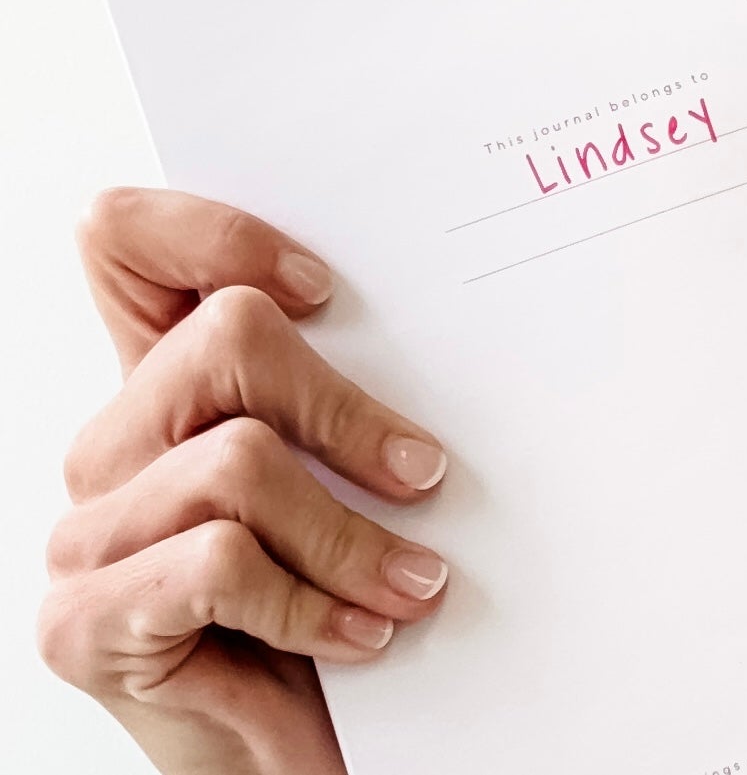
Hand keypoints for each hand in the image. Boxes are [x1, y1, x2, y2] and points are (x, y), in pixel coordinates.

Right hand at [37, 187, 451, 774]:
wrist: (296, 750)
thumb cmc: (325, 603)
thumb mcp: (343, 484)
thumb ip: (347, 398)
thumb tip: (456, 323)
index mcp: (167, 385)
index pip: (124, 240)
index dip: (212, 232)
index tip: (323, 288)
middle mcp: (114, 442)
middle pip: (223, 337)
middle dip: (348, 410)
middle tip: (425, 473)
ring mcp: (87, 532)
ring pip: (239, 461)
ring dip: (353, 536)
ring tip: (413, 587)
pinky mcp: (82, 624)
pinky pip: (218, 564)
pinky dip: (312, 602)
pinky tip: (356, 638)